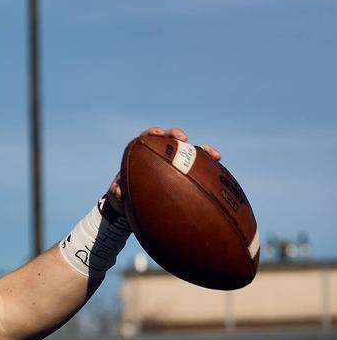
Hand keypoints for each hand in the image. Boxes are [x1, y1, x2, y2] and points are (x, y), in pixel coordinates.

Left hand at [105, 127, 221, 214]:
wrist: (132, 206)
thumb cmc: (123, 196)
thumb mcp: (118, 194)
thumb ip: (117, 191)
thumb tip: (118, 191)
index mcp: (141, 154)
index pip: (147, 137)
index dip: (154, 133)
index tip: (159, 134)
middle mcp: (158, 155)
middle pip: (169, 139)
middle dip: (176, 135)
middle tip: (183, 139)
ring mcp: (173, 163)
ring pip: (189, 153)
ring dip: (202, 151)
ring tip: (214, 154)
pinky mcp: (185, 175)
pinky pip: (199, 170)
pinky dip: (209, 169)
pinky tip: (221, 173)